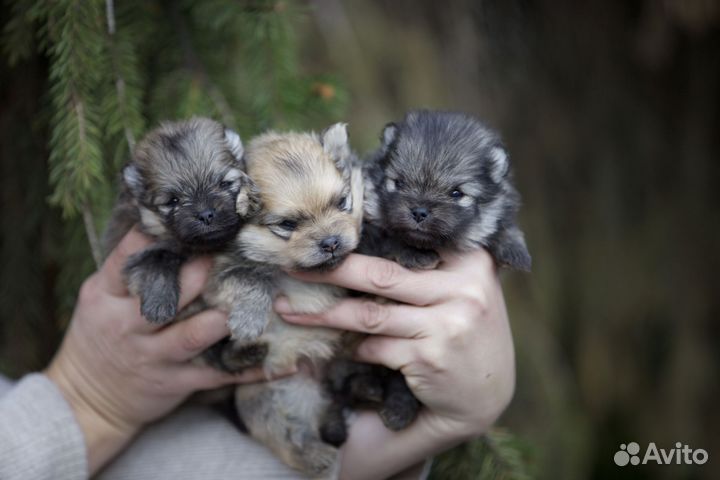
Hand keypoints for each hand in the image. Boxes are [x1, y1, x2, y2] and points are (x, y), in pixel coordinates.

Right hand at [46, 229, 278, 473]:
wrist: (89, 400)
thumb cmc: (102, 334)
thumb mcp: (101, 298)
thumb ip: (130, 267)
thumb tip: (167, 223)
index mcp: (105, 297)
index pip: (127, 260)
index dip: (155, 237)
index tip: (186, 219)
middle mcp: (127, 326)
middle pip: (166, 296)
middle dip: (200, 273)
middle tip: (230, 250)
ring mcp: (153, 356)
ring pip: (193, 335)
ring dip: (225, 317)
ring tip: (256, 298)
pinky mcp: (176, 382)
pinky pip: (219, 373)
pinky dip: (251, 368)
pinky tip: (282, 362)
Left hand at [274, 249, 514, 478]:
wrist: (486, 395)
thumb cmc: (467, 332)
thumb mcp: (465, 290)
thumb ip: (435, 264)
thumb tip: (368, 239)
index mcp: (472, 263)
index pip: (410, 241)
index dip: (364, 239)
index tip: (326, 235)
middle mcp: (464, 291)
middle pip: (380, 274)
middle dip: (330, 270)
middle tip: (291, 264)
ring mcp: (446, 327)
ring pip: (368, 314)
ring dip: (323, 314)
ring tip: (288, 309)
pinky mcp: (428, 360)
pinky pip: (374, 347)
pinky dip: (353, 348)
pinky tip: (342, 349)